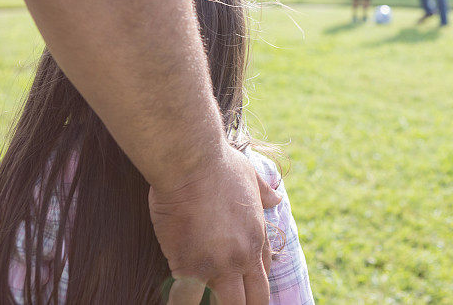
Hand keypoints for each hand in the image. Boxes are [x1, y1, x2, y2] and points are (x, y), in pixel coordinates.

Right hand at [149, 143, 282, 303]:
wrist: (191, 162)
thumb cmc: (219, 165)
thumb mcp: (251, 176)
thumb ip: (263, 192)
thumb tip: (276, 196)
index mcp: (258, 237)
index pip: (263, 276)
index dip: (255, 288)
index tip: (247, 292)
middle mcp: (241, 257)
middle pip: (251, 301)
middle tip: (232, 304)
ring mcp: (215, 265)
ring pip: (223, 304)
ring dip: (212, 303)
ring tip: (200, 301)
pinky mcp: (186, 267)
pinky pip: (185, 295)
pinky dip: (180, 297)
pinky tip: (176, 296)